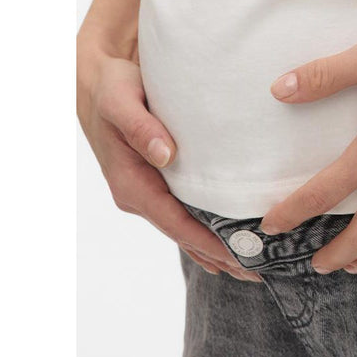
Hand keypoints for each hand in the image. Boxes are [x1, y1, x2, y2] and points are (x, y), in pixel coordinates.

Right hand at [77, 47, 260, 281]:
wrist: (97, 83)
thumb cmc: (111, 89)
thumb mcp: (121, 101)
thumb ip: (140, 127)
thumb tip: (165, 155)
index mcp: (131, 184)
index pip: (174, 222)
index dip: (205, 242)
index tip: (236, 257)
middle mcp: (139, 195)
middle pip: (183, 235)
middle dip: (219, 256)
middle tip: (259, 274)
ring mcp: (148, 192)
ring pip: (185, 228)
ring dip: (216, 250)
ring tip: (253, 268)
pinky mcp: (158, 183)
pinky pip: (184, 214)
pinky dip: (206, 232)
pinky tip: (228, 245)